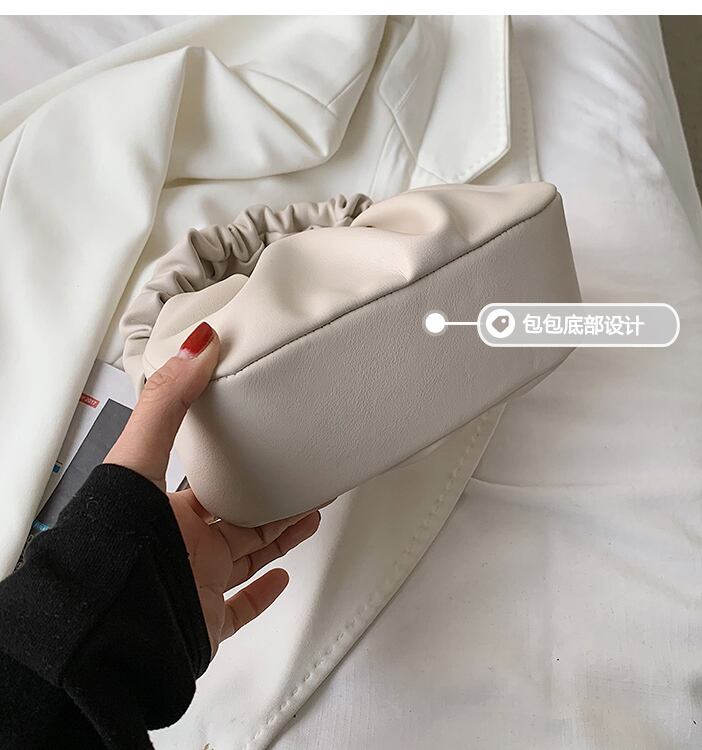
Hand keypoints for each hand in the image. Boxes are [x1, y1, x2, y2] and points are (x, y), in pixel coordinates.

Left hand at [104, 322, 320, 655]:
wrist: (114, 631)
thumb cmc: (118, 547)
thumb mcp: (140, 459)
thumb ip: (169, 402)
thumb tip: (196, 346)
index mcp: (165, 510)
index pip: (208, 482)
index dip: (239, 465)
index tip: (265, 446)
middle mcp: (182, 546)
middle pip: (238, 517)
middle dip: (274, 498)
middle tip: (303, 480)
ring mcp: (196, 584)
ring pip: (249, 556)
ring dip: (282, 536)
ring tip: (310, 514)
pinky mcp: (206, 621)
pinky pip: (241, 608)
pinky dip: (265, 594)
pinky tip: (283, 578)